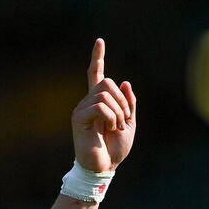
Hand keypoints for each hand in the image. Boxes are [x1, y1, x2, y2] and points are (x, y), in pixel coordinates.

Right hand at [72, 38, 136, 172]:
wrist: (104, 167)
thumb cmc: (114, 149)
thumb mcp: (129, 124)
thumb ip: (128, 104)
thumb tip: (124, 82)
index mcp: (100, 102)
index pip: (96, 75)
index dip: (97, 58)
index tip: (100, 41)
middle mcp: (88, 102)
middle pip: (107, 83)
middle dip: (123, 101)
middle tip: (122, 120)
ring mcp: (82, 109)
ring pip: (105, 94)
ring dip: (118, 112)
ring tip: (115, 127)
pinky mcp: (79, 118)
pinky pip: (100, 106)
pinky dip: (111, 117)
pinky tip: (108, 128)